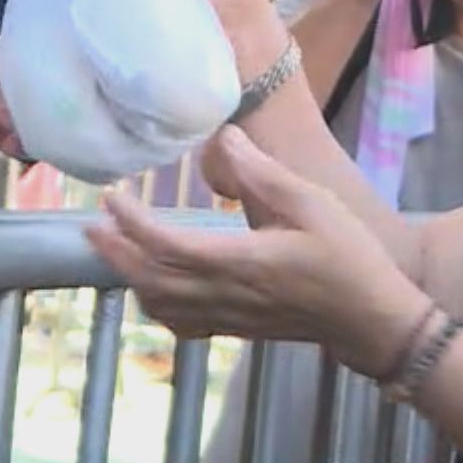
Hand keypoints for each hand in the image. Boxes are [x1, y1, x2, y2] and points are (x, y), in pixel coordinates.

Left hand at [87, 126, 429, 376]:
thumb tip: (224, 135)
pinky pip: (182, 324)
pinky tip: (151, 288)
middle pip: (152, 279)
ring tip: (113, 249)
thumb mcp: (312, 202)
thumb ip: (263, 172)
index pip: (168, 245)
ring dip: (130, 277)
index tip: (112, 196)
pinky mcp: (236, 328)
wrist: (371, 318)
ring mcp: (229, 316)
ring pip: (161, 305)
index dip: (132, 222)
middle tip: (91, 223)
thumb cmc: (348, 255)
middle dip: (115, 252)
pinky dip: (156, 306)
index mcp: (242, 261)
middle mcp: (227, 294)